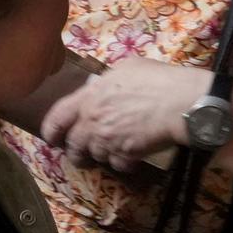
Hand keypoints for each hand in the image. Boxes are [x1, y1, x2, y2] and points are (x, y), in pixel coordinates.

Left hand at [43, 57, 204, 170]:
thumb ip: (107, 81)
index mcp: (89, 97)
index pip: (58, 115)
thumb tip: (102, 85)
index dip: (51, 129)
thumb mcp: (127, 68)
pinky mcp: (126, 154)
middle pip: (74, 144)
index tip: (50, 138)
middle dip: (75, 152)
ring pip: (96, 156)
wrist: (182, 103)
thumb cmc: (158, 79)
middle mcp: (93, 120)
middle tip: (80, 155)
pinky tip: (131, 157)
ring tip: (110, 152)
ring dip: (102, 156)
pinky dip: (122, 163)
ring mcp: (108, 139)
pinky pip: (117, 164)